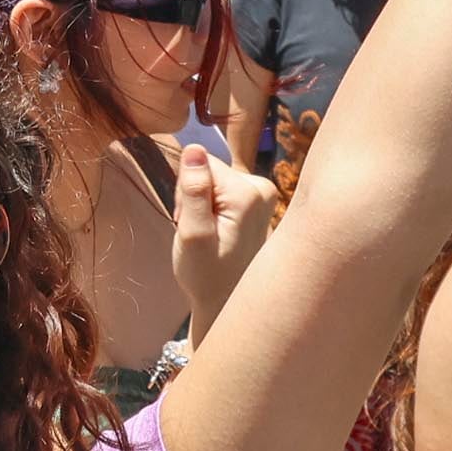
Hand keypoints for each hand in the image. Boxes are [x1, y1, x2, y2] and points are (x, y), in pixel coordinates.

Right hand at [168, 144, 277, 341]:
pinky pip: (225, 191)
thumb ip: (194, 190)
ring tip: (209, 235)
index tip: (192, 220)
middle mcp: (263, 187)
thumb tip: (193, 148)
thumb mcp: (192, 234)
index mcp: (249, 192)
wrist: (225, 302)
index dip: (187, 191)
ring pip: (215, 180)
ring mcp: (265, 196)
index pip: (201, 163)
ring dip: (204, 204)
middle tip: (200, 231)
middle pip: (210, 170)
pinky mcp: (261, 203)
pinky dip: (216, 209)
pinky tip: (220, 234)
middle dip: (196, 197)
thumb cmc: (205, 274)